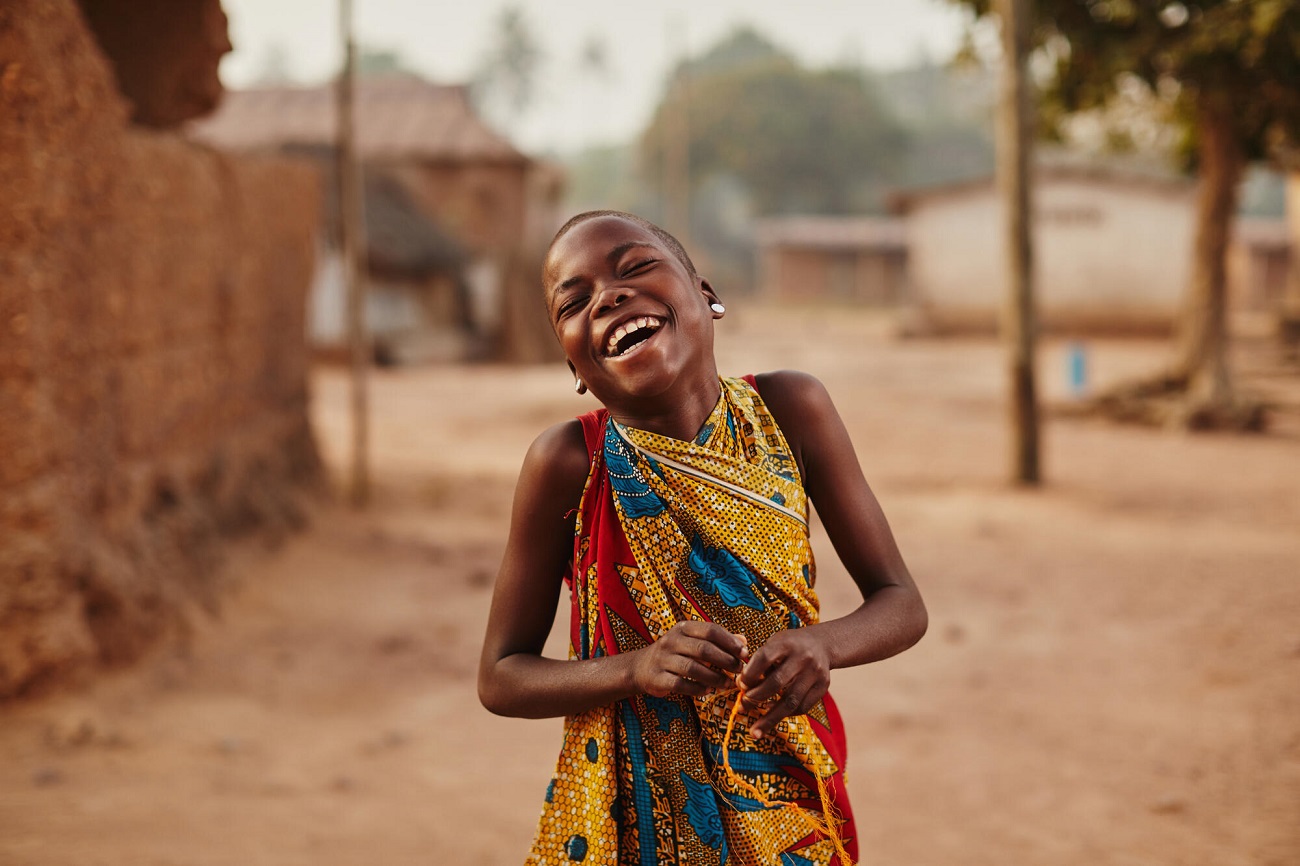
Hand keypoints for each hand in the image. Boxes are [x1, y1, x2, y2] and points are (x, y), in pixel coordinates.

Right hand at [632, 622, 747, 697]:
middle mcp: (671, 641)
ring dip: (714, 677)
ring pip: (693, 668)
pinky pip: (681, 685)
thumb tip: (744, 642)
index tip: (744, 653)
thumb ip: (718, 640)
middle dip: (725, 660)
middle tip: (739, 670)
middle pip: (703, 649)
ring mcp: (662, 659)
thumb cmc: (675, 653)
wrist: (641, 667)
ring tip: (728, 683)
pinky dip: (698, 689)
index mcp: (683, 628)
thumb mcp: (693, 641)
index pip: (710, 630)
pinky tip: (709, 690)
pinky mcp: (657, 678)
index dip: (730, 641)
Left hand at [737, 628, 830, 738]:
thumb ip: (759, 662)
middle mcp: (802, 657)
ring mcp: (815, 673)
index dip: (750, 673)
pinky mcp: (823, 687)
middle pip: (777, 682)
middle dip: (757, 697)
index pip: (765, 658)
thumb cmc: (789, 646)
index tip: (740, 685)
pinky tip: (773, 715)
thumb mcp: (774, 644)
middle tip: (743, 706)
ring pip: (791, 701)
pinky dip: (786, 714)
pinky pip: (802, 707)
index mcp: (786, 643)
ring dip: (770, 718)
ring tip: (755, 731)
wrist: (822, 644)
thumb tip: (742, 686)